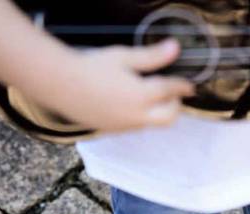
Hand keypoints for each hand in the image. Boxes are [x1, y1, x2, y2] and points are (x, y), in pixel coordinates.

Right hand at [49, 39, 193, 131]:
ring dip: (158, 112)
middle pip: (169, 118)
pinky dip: (141, 117)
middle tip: (172, 93)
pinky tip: (132, 104)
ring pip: (152, 124)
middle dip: (175, 106)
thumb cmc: (90, 66)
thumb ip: (152, 56)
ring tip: (151, 97)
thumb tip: (174, 48)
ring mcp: (124, 126)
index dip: (183, 86)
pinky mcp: (112, 131)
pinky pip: (135, 128)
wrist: (60, 84)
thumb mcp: (123, 57)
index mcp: (142, 95)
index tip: (189, 85)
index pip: (172, 91)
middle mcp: (136, 116)